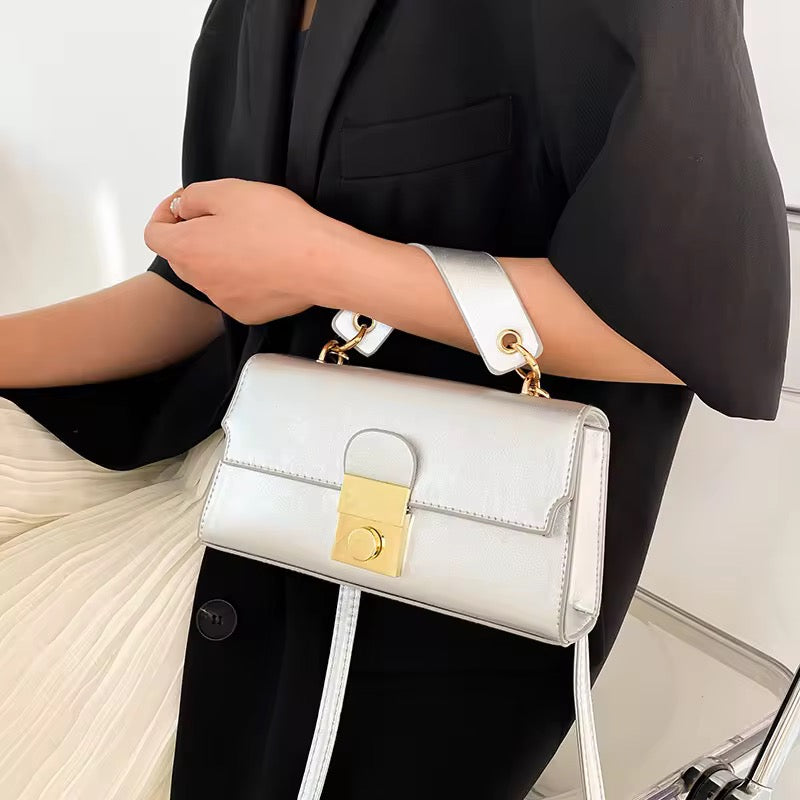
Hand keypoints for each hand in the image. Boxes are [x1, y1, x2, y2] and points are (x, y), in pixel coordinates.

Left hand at [143, 179, 345, 323]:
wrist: (323, 262)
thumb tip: (183, 207)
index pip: (154, 232)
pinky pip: (236, 292)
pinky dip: (244, 278)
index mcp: (188, 248)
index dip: (166, 212)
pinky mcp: (249, 312)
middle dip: (195, 234)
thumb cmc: (282, 227)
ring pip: (211, 274)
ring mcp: (225, 300)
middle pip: (182, 255)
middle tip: (224, 217)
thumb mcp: (229, 190)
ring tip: (253, 239)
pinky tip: (266, 262)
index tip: (185, 204)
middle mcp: (201, 280)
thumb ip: (194, 196)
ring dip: (221, 256)